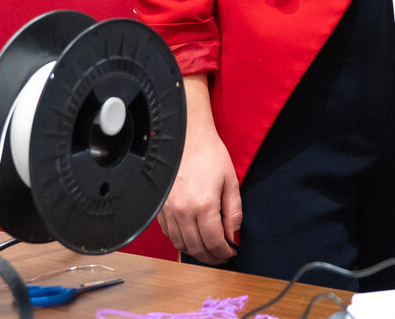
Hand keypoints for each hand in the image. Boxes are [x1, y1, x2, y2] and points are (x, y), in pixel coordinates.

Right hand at [156, 75, 241, 262]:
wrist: (187, 136)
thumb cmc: (209, 154)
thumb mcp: (231, 181)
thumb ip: (234, 212)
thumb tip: (233, 235)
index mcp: (204, 205)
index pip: (215, 242)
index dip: (225, 252)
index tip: (231, 252)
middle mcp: (183, 211)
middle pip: (197, 248)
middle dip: (212, 257)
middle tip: (221, 256)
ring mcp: (169, 210)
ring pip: (181, 245)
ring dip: (196, 252)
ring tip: (208, 250)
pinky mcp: (160, 207)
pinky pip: (169, 234)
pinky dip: (180, 241)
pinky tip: (191, 237)